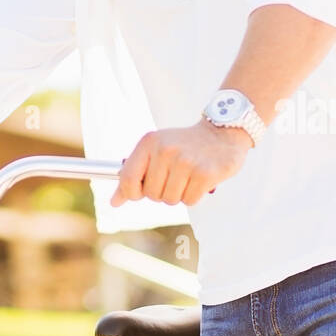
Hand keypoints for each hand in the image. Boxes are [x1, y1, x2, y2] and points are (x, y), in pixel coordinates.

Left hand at [109, 122, 251, 206]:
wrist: (221, 133)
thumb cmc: (184, 145)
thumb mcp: (155, 150)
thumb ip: (133, 175)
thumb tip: (114, 202)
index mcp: (149, 142)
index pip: (128, 180)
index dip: (132, 193)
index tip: (141, 191)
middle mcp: (165, 150)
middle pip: (152, 194)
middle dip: (162, 192)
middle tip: (175, 176)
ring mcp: (185, 161)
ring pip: (171, 200)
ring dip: (179, 194)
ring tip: (187, 176)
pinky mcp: (205, 173)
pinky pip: (190, 201)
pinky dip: (194, 196)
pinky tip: (199, 180)